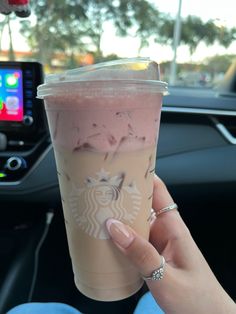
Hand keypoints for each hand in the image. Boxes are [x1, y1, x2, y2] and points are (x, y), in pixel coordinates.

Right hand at [106, 176, 235, 313]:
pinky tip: (106, 236)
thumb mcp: (166, 278)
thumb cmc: (195, 300)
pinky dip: (121, 235)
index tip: (122, 166)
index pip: (159, 191)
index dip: (143, 175)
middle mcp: (165, 230)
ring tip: (97, 209)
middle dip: (124, 195)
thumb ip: (141, 254)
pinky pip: (134, 239)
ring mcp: (158, 243)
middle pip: (143, 204)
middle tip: (99, 188)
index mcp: (173, 228)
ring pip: (136, 222)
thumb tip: (113, 226)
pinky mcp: (152, 255)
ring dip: (120, 216)